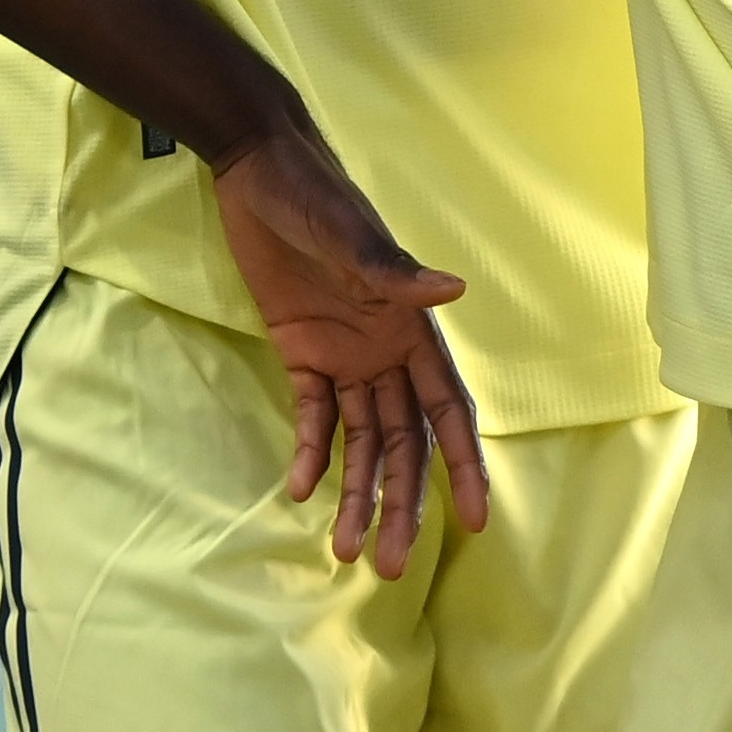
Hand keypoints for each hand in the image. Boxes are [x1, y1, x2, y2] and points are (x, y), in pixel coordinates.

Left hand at [211, 130, 485, 574]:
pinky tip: (299, 489)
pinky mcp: (301, 352)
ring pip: (361, 442)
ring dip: (357, 493)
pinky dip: (310, 454)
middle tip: (387, 564)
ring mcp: (345, 355)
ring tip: (346, 550)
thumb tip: (454, 292)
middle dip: (401, 502)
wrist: (256, 167)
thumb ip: (394, 270)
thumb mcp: (350, 232)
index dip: (464, 464)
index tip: (475, 519)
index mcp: (411, 327)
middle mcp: (386, 350)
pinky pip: (314, 417)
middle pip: (403, 443)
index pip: (447, 410)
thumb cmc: (312, 193)